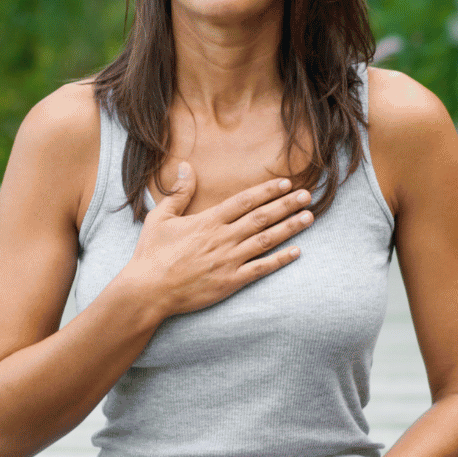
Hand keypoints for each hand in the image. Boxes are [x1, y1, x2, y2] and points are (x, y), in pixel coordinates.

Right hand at [114, 164, 313, 318]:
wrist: (148, 290)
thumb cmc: (151, 254)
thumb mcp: (161, 217)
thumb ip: (179, 192)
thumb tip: (187, 166)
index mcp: (208, 221)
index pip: (245, 201)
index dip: (267, 191)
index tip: (285, 183)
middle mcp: (222, 238)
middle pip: (261, 217)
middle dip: (286, 204)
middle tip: (307, 195)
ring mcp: (228, 260)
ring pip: (266, 240)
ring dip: (289, 227)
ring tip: (309, 217)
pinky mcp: (230, 282)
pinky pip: (261, 269)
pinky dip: (280, 260)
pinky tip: (297, 251)